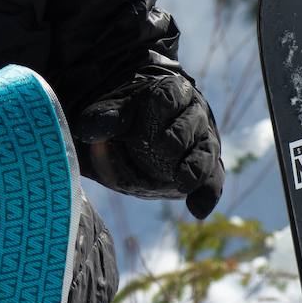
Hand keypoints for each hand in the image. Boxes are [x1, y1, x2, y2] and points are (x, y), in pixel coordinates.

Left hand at [75, 70, 223, 217]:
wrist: (137, 136)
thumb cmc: (129, 117)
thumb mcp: (114, 113)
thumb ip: (105, 118)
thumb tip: (90, 129)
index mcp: (173, 94)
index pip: (175, 92)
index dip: (169, 98)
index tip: (160, 105)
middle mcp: (193, 117)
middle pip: (193, 122)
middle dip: (182, 133)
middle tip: (167, 146)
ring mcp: (201, 145)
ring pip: (205, 153)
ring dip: (196, 168)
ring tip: (183, 182)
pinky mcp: (204, 170)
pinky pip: (211, 183)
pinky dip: (206, 196)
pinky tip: (197, 210)